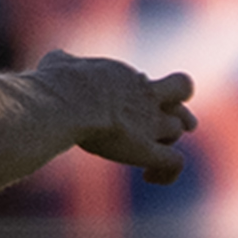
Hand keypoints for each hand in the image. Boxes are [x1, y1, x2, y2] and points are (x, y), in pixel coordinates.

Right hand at [54, 52, 196, 184]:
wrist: (65, 105)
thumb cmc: (55, 85)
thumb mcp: (57, 65)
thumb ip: (61, 63)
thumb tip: (55, 60)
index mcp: (122, 76)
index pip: (141, 80)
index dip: (135, 92)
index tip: (114, 105)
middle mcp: (144, 95)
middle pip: (182, 88)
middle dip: (176, 104)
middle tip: (164, 121)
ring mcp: (150, 122)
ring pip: (177, 128)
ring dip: (166, 140)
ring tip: (148, 153)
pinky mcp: (148, 148)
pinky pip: (174, 163)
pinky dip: (167, 172)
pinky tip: (151, 177)